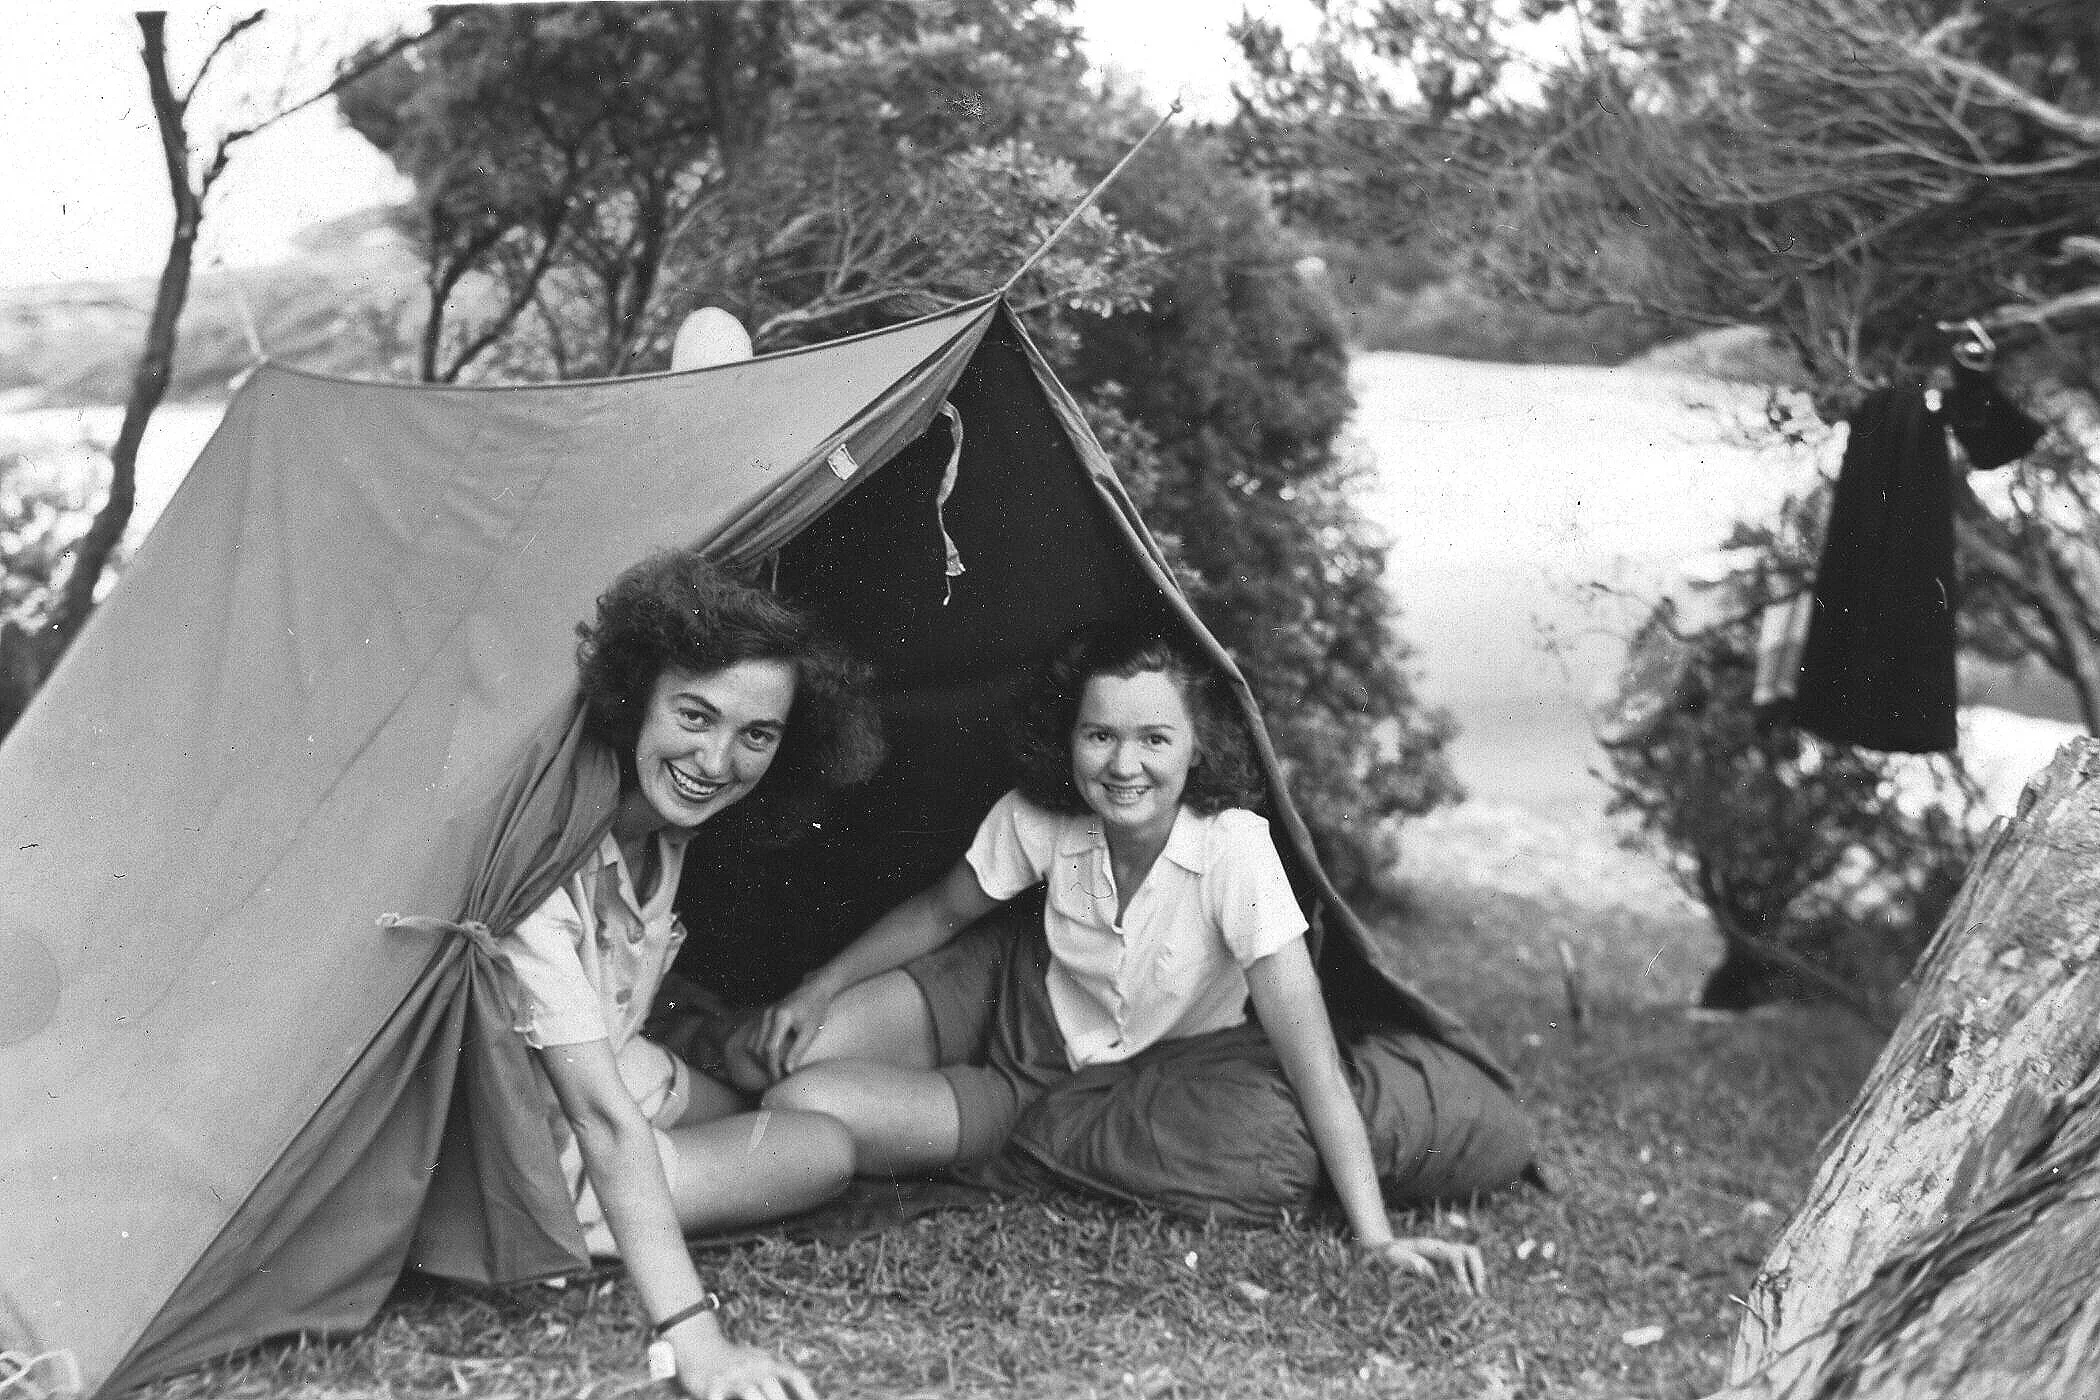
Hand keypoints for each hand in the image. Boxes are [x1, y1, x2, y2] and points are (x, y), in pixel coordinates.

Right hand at [672, 1317, 818, 1399]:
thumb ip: (778, 1373)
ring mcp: (731, 1376)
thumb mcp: (759, 1361)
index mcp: (767, 1361)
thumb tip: (802, 1394)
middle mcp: (752, 1366)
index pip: (793, 1375)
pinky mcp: (712, 1386)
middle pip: (773, 1386)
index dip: (808, 1392)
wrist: (699, 1344)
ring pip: (750, 1392)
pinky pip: (721, 1399)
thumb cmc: (735, 1360)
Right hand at [748, 978, 838, 1080]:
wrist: (814, 989)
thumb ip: (798, 1050)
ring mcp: (764, 1014)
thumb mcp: (810, 1031)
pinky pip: (755, 1037)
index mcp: (780, 1016)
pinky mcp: (764, 1015)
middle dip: (766, 1065)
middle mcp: (768, 1014)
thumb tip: (787, 1070)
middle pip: (758, 1048)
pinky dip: (759, 1050)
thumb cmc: (815, 1009)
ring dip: (761, 1059)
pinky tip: (770, 1058)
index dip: (773, 1066)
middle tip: (777, 1078)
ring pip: (753, 1043)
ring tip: (774, 1070)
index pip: (770, 1048)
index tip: (779, 1079)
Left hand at [1359, 1236, 1487, 1295]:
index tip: (1465, 1293)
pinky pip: (1465, 1271)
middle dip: (1478, 1272)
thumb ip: (1409, 1262)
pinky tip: (1470, 1299)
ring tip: (1480, 1299)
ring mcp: (1445, 1258)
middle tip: (1479, 1295)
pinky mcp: (1445, 1267)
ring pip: (1471, 1261)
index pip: (1455, 1255)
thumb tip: (1428, 1271)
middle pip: (1470, 1253)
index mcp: (1431, 1247)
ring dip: (1478, 1278)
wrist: (1382, 1250)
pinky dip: (1471, 1283)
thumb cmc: (1386, 1255)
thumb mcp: (1392, 1257)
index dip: (1462, 1273)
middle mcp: (1442, 1250)